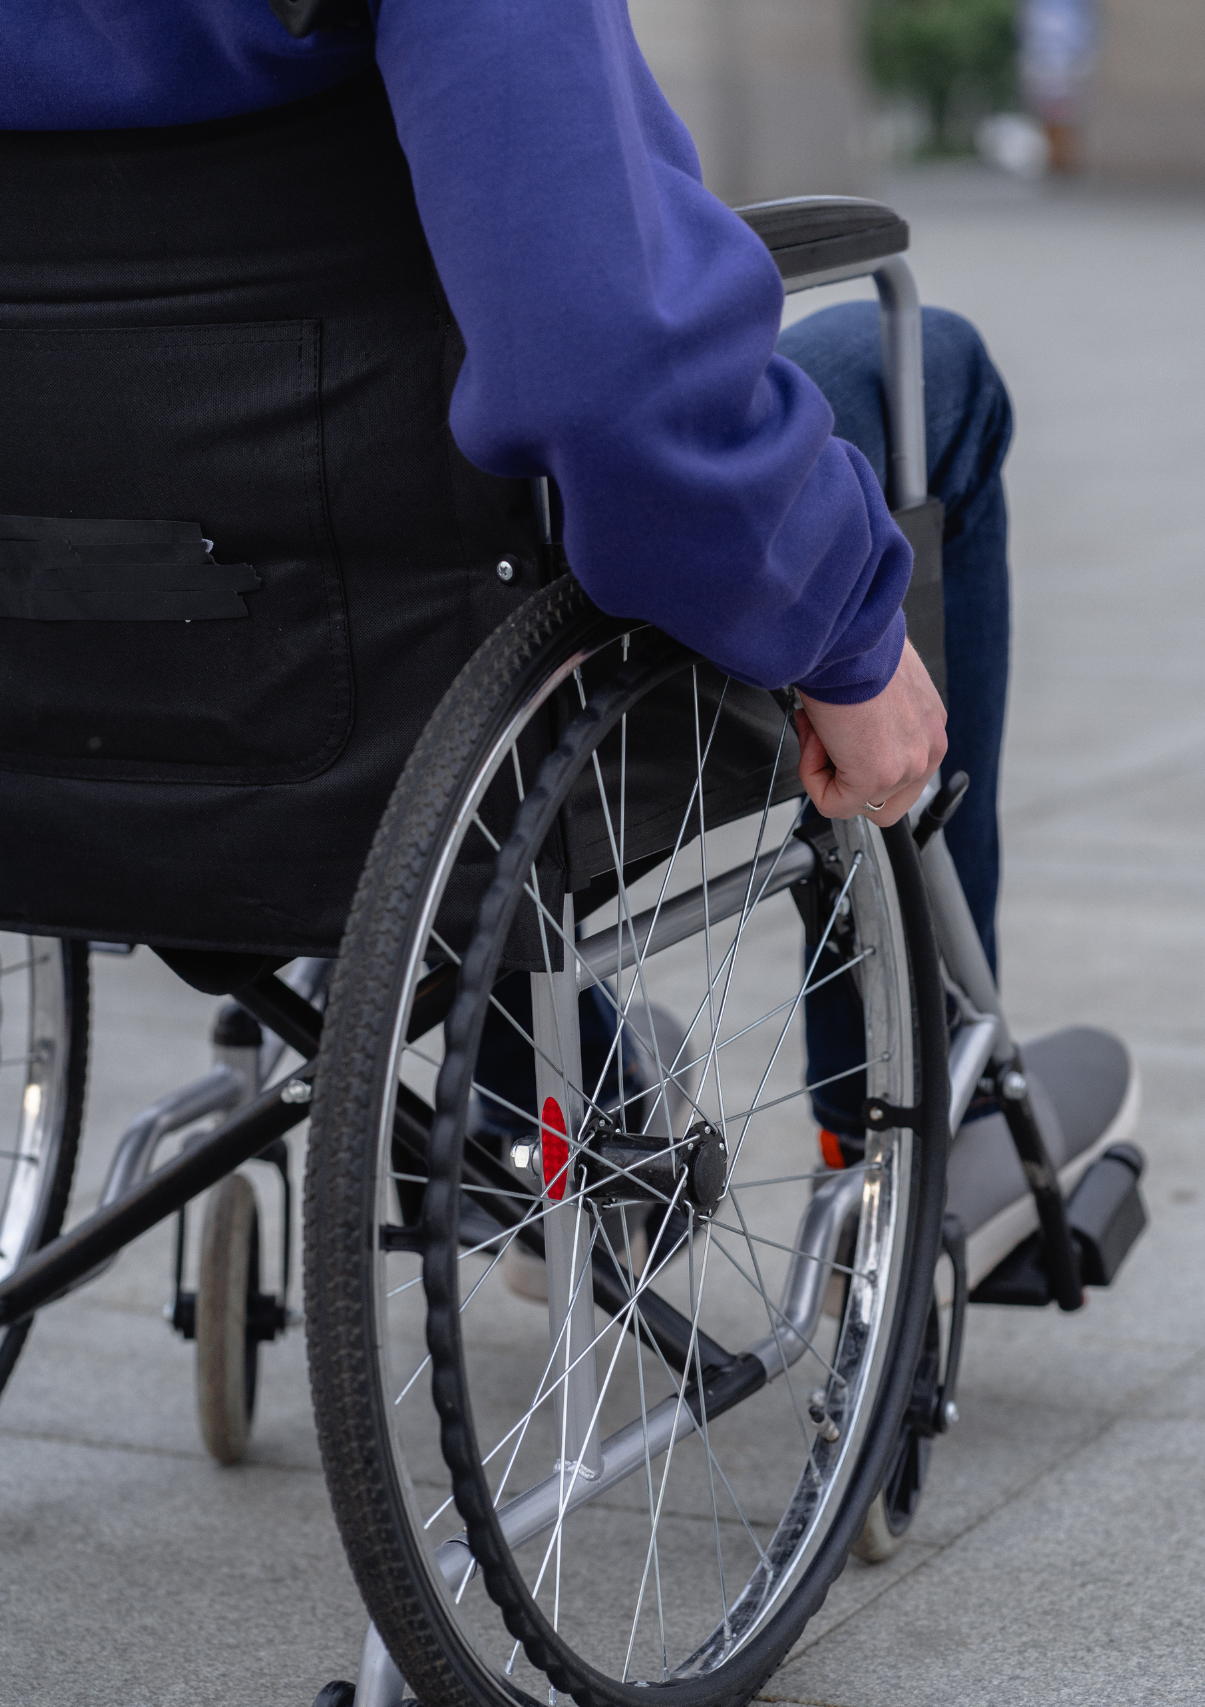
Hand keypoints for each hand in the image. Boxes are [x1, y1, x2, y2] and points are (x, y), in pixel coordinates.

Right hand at [795, 640, 946, 825]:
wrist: (848, 638)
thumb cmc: (857, 646)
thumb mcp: (880, 682)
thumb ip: (878, 716)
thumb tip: (848, 727)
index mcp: (930, 726)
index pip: (900, 773)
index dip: (858, 758)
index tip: (840, 730)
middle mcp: (927, 749)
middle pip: (885, 801)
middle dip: (848, 776)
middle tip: (828, 739)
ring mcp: (905, 767)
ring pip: (856, 801)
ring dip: (826, 768)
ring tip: (820, 728)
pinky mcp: (874, 777)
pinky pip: (833, 803)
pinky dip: (812, 776)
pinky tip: (814, 738)